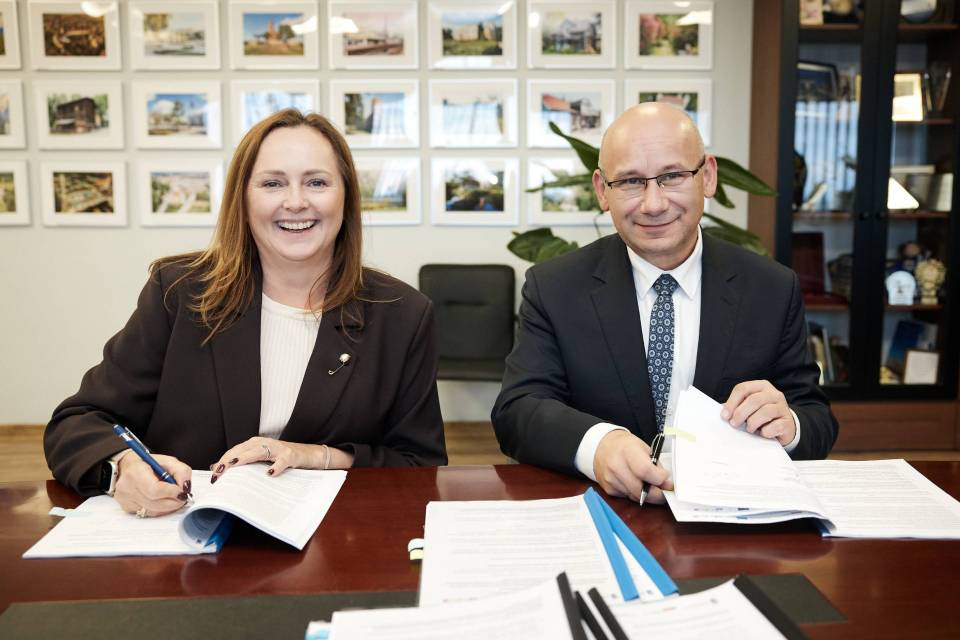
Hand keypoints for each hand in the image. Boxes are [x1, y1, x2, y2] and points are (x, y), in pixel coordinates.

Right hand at [114, 452, 191, 517]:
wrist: (128, 467)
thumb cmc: (149, 464)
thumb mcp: (169, 461)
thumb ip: (181, 472)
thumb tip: (185, 487)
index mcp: (136, 472)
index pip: (155, 490)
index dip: (172, 493)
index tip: (182, 492)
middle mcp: (127, 487)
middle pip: (155, 503)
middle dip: (174, 502)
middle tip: (182, 497)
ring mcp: (125, 499)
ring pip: (153, 511)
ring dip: (168, 507)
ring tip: (174, 498)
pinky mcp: (126, 507)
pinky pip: (147, 513)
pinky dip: (159, 509)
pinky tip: (162, 501)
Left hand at [209, 437, 354, 481]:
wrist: (309, 455)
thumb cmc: (283, 458)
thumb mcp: (262, 459)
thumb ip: (243, 462)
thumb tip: (217, 466)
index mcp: (256, 443)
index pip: (235, 450)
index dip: (223, 460)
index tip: (213, 473)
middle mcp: (265, 443)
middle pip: (243, 449)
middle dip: (228, 460)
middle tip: (218, 472)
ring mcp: (278, 449)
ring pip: (258, 452)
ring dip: (244, 458)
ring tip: (232, 466)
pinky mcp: (290, 456)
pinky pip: (282, 462)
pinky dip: (275, 467)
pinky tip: (269, 474)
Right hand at [593, 430, 672, 503]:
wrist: (603, 446)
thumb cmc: (626, 446)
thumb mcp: (643, 448)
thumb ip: (655, 465)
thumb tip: (666, 484)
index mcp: (627, 451)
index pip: (645, 471)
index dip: (659, 478)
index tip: (666, 479)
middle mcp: (616, 466)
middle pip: (640, 489)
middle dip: (657, 493)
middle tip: (665, 491)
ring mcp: (610, 479)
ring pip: (635, 496)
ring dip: (647, 495)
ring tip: (651, 487)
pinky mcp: (607, 489)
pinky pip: (627, 497)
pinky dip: (635, 494)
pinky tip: (636, 484)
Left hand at [721, 380, 795, 445]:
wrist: (783, 426)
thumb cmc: (761, 415)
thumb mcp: (749, 407)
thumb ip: (737, 407)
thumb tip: (723, 413)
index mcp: (761, 386)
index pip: (743, 388)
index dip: (732, 402)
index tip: (724, 415)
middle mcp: (774, 394)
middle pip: (754, 400)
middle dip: (740, 413)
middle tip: (734, 423)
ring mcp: (783, 407)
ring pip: (765, 412)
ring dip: (752, 423)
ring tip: (749, 429)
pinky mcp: (788, 422)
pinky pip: (775, 426)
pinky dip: (765, 432)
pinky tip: (762, 433)